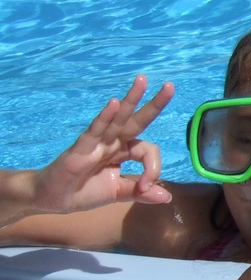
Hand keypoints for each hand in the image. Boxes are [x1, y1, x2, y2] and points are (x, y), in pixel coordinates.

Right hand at [31, 76, 174, 212]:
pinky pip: (94, 130)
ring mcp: (96, 142)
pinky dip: (104, 117)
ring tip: (142, 80)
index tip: (147, 186)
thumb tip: (167, 198)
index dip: (153, 168)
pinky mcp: (80, 148)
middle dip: (154, 104)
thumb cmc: (82, 192)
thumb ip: (140, 192)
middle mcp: (112, 142)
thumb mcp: (117, 193)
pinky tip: (114, 103)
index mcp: (123, 151)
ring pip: (117, 118)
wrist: (50, 199)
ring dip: (131, 99)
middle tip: (170, 86)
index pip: (147, 150)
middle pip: (137, 120)